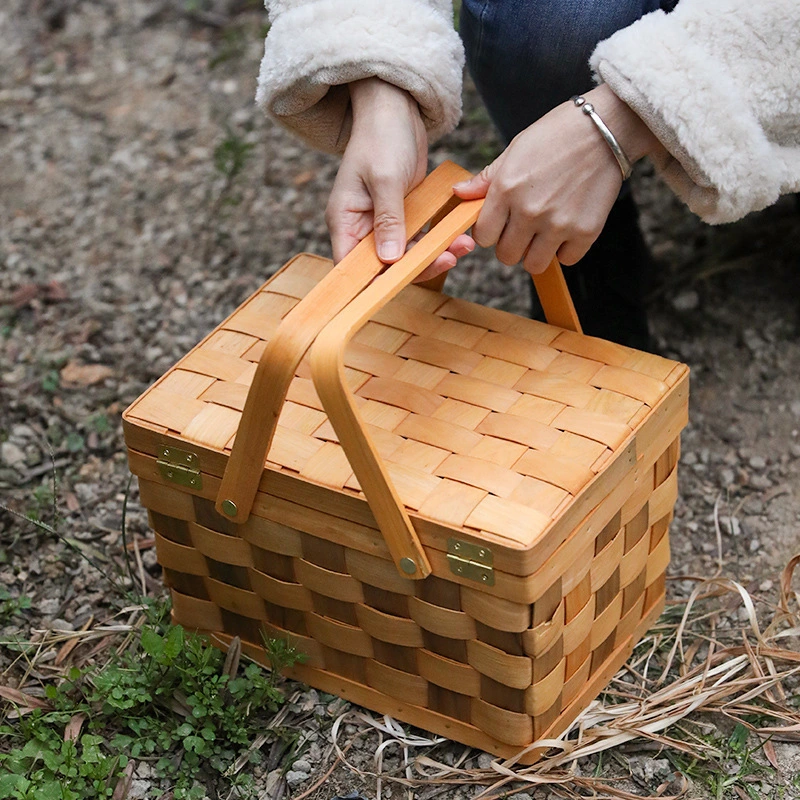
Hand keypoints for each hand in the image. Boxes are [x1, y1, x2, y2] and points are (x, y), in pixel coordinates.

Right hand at [326, 78, 472, 274]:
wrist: (395, 108)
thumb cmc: (382, 137)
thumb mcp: (386, 178)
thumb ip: (389, 220)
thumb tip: (390, 260)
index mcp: (345, 222)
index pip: (351, 268)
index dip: (372, 284)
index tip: (402, 286)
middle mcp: (361, 228)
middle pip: (383, 267)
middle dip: (417, 267)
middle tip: (448, 260)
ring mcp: (383, 223)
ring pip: (406, 255)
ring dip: (434, 254)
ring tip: (463, 246)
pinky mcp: (403, 216)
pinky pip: (420, 239)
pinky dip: (438, 240)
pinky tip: (459, 237)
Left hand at [453, 84, 663, 273]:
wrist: (604, 128)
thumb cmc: (555, 136)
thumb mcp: (514, 150)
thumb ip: (486, 179)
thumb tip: (458, 193)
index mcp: (506, 190)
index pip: (483, 236)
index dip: (490, 232)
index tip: (500, 223)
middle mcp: (529, 211)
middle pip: (506, 256)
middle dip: (511, 245)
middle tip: (524, 228)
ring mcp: (558, 224)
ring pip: (534, 265)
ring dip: (536, 253)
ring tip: (544, 232)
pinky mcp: (586, 231)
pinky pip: (566, 260)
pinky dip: (566, 250)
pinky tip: (567, 229)